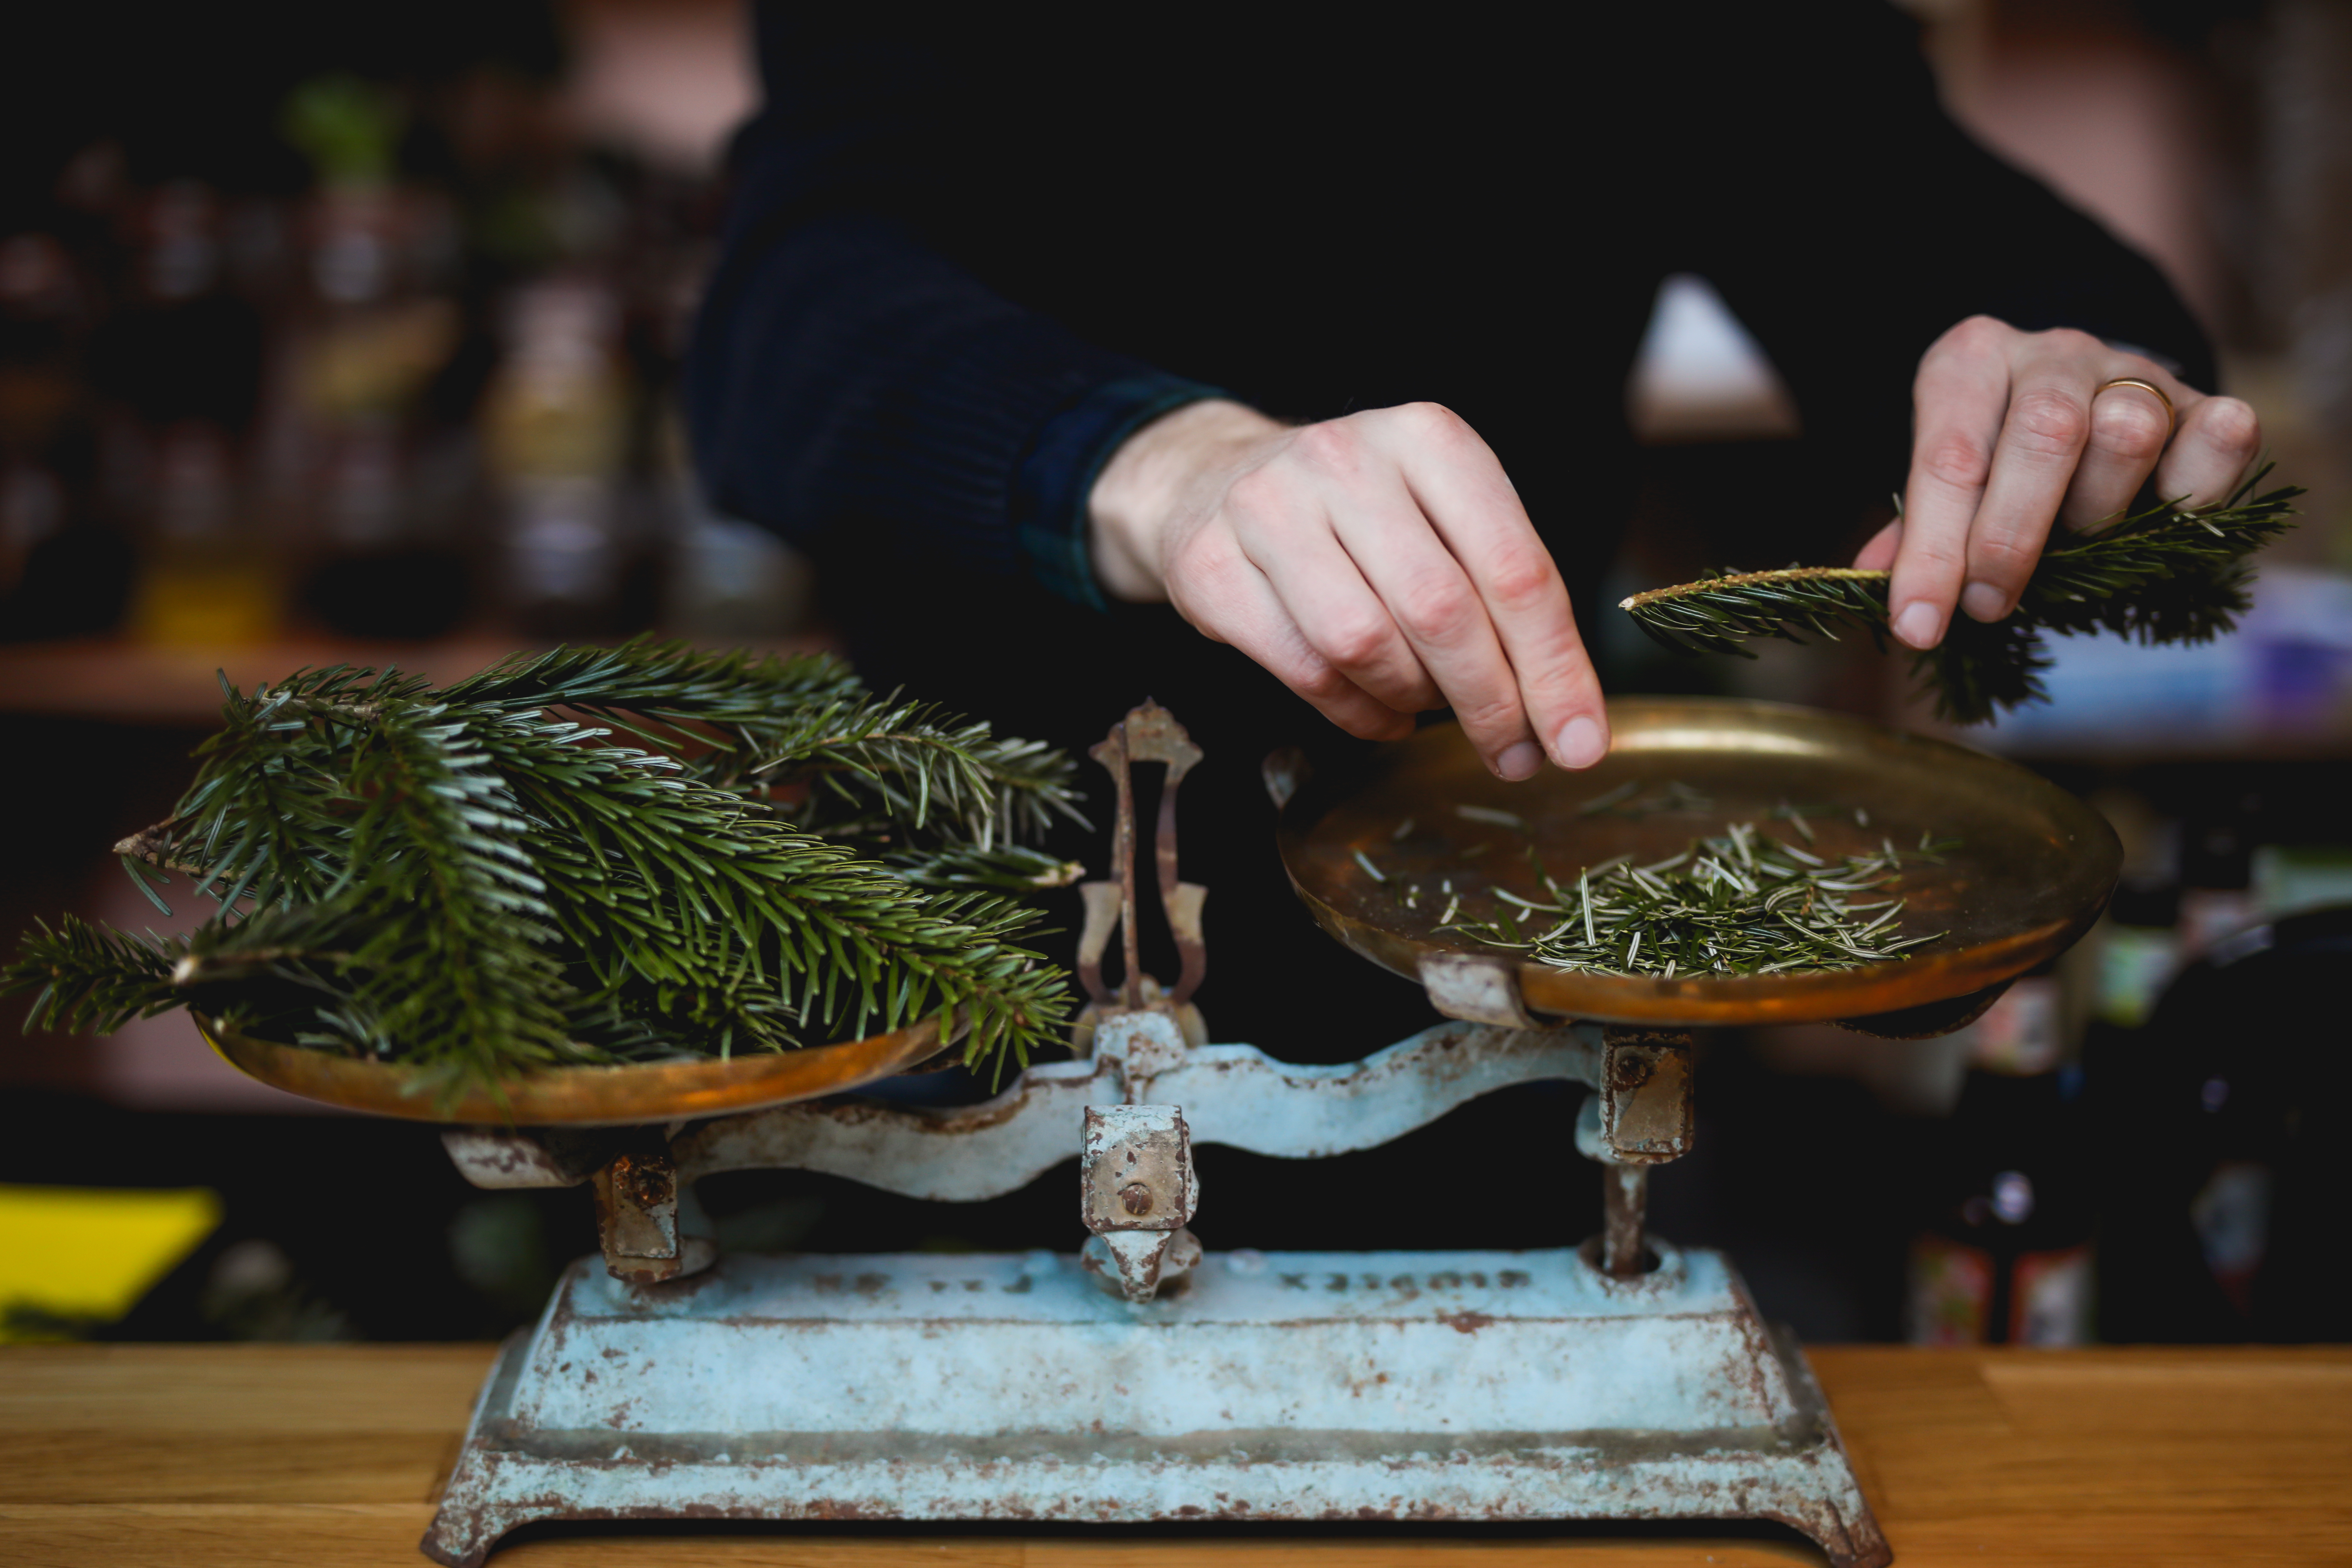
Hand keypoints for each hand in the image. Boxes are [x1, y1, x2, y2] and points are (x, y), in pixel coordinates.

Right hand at [1088, 399, 1607, 778]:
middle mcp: (1348, 461)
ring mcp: (1271, 508)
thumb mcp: (1440, 516)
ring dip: (1412, 701)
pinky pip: (1305, 668)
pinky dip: (1355, 712)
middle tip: (1514, 755)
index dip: (1555, 667)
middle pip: (1442, 610)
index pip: (1515, 567)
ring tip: (1425, 710)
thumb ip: (1502, 592)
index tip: (1581, 743)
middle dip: (1491, 702)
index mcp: (1429, 439)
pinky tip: (1378, 713)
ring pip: (1365, 642)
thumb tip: (1565, 713)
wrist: (1210, 481)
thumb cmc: (1353, 515)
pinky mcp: (1214, 565)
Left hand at [1858, 316, 2261, 647]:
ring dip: (2098, 513)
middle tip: (1991, 603)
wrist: (2081, 403)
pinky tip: (2162, 515)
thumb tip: (1893, 596)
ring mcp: (2134, 370)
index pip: (1949, 460)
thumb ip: (1915, 532)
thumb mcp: (1945, 479)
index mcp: (1970, 361)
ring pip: (2128, 434)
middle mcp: (2053, 352)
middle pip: (2044, 434)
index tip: (1919, 626)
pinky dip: (2195, 489)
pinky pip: (2220, 436)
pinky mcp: (2203, 399)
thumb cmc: (1996, 457)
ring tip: (2078, 539)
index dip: (1932, 553)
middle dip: (2011, 537)